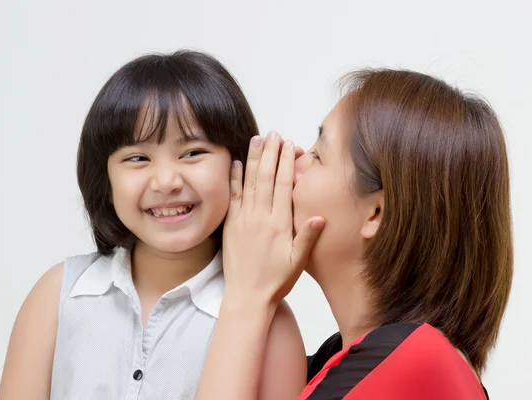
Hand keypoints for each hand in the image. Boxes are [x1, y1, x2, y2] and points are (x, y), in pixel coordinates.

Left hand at [223, 132, 324, 304]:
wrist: (246, 296)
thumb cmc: (275, 281)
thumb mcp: (298, 262)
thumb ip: (307, 238)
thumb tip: (319, 216)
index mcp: (279, 224)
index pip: (284, 185)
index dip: (286, 163)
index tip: (289, 145)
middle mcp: (260, 217)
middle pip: (266, 178)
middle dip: (271, 153)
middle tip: (274, 134)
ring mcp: (243, 219)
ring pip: (249, 182)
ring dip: (253, 159)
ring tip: (257, 139)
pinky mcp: (231, 225)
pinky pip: (233, 197)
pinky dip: (235, 178)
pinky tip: (236, 163)